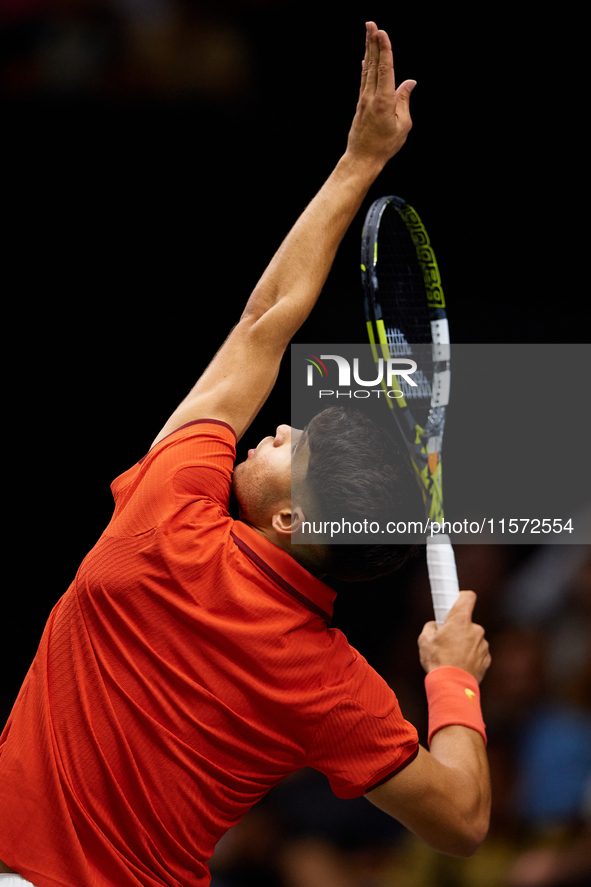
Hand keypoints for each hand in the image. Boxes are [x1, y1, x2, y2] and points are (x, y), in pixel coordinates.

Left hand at [346, 22, 415, 169]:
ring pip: (367, 70)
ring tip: (368, 33)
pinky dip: (365, 67)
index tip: (381, 33)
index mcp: (383, 101)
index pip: (384, 70)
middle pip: (373, 64)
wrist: (362, 159)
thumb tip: (409, 82)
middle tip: (371, 24)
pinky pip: (364, 80)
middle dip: (373, 42)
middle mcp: (371, 97)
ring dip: (368, 50)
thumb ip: (404, 101)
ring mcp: (364, 99)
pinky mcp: (361, 104)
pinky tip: (365, 58)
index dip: (384, 49)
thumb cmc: (384, 146)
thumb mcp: (402, 125)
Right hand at [418, 591, 491, 682]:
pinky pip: (478, 652)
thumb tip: (434, 625)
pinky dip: (470, 656)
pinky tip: (460, 665)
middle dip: (458, 628)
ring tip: (452, 656)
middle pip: (467, 622)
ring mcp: (483, 644)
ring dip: (465, 643)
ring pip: (473, 638)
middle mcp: (475, 629)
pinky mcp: (487, 658)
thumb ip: (430, 627)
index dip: (461, 597)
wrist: (452, 686)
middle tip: (446, 639)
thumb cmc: (437, 661)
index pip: (467, 597)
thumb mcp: (424, 641)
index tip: (454, 601)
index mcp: (460, 620)